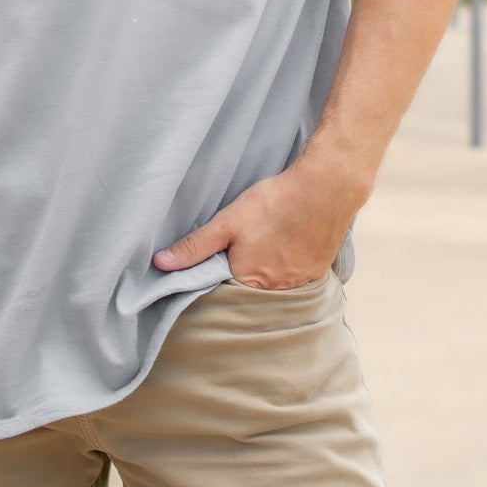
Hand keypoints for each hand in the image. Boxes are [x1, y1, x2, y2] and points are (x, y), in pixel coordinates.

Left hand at [152, 157, 365, 290]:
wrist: (326, 189)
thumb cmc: (274, 203)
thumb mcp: (228, 222)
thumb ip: (195, 246)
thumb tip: (160, 264)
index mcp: (249, 283)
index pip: (223, 297)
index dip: (215, 284)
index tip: (210, 271)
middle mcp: (275, 293)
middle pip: (249, 295)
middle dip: (240, 281)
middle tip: (239, 254)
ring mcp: (299, 286)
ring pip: (273, 289)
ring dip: (265, 276)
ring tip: (262, 250)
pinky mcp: (317, 275)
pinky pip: (295, 283)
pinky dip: (286, 271)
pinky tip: (284, 250)